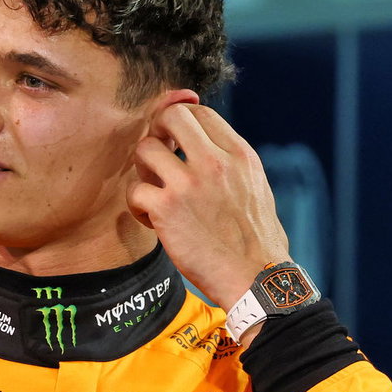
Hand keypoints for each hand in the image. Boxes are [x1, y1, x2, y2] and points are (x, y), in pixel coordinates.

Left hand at [126, 103, 290, 324]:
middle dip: (157, 132)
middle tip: (158, 159)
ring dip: (142, 171)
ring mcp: (188, 183)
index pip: (200, 112)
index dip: (180, 122)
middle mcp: (215, 162)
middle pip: (170, 116)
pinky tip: (153, 221)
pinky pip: (134, 190)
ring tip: (155, 194)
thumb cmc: (256, 240)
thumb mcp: (255, 187)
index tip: (175, 142)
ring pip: (144, 149)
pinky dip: (137, 206)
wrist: (257, 279)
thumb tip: (206, 146)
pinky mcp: (166, 208)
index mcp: (239, 155)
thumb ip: (230, 163)